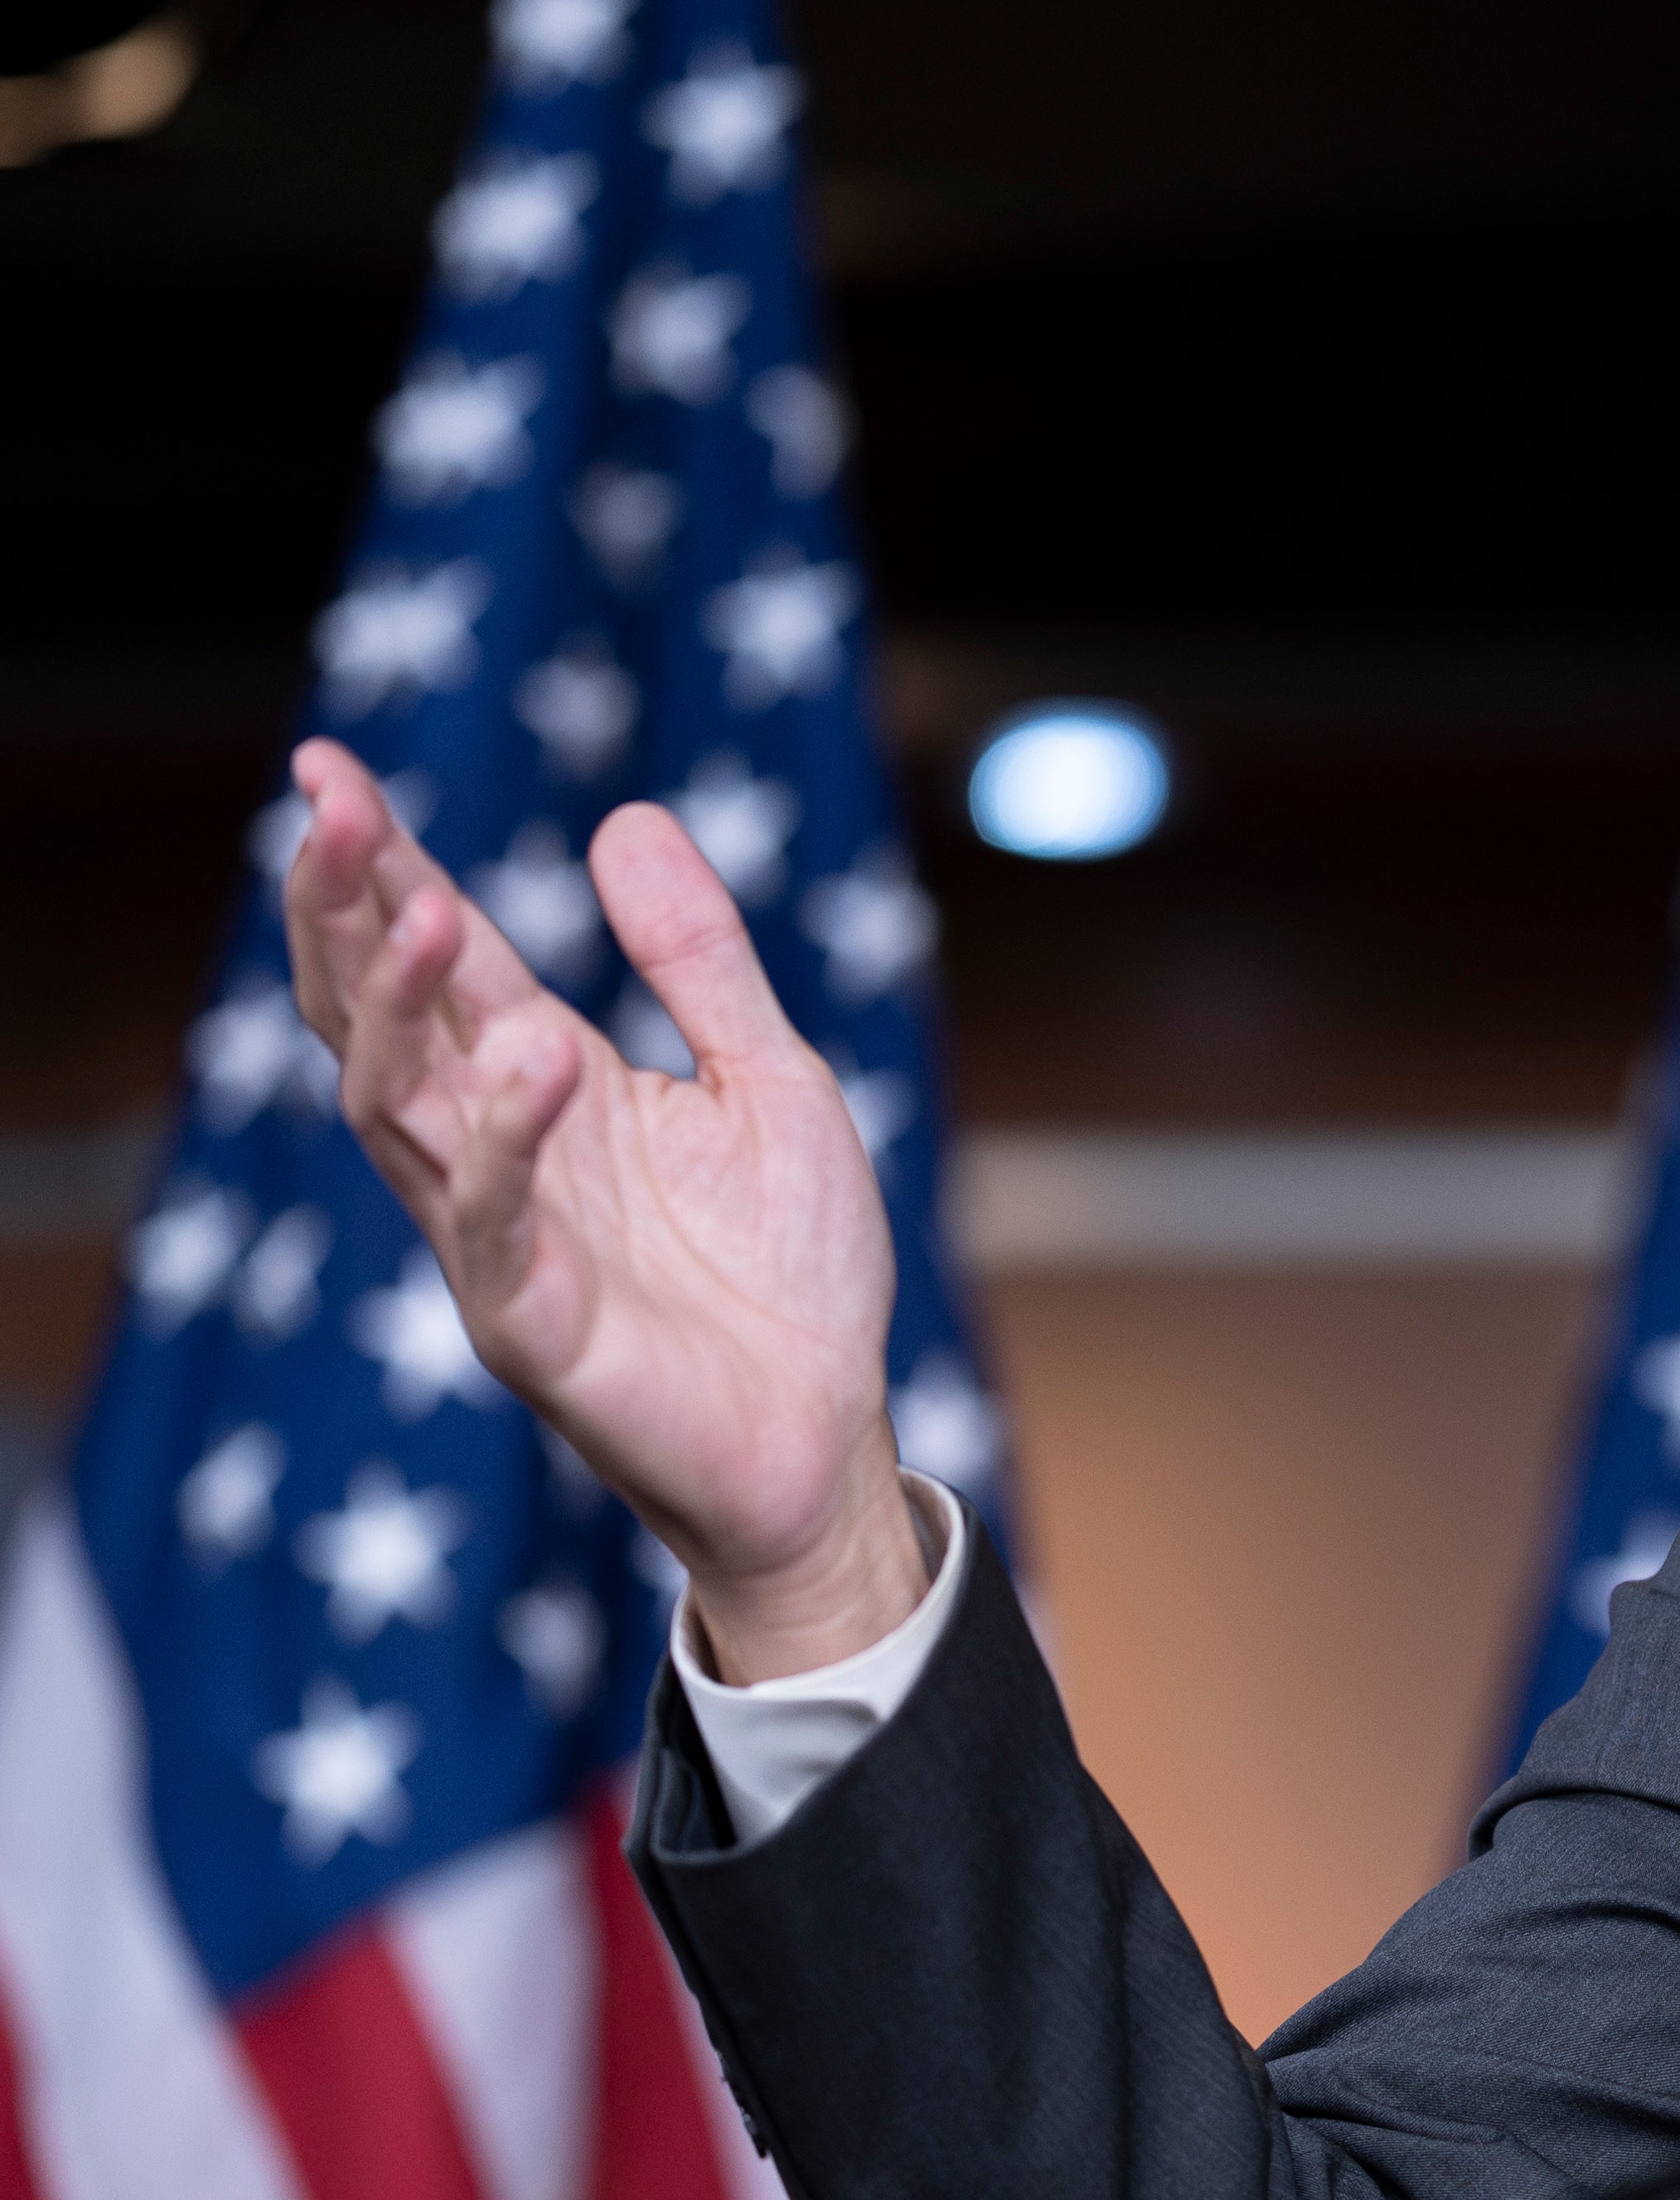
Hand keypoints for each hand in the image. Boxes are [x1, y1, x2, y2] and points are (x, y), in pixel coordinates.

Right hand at [276, 739, 930, 1676]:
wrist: (832, 1431)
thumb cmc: (789, 1267)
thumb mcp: (770, 1079)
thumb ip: (701, 962)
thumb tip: (625, 817)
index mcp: (547, 1083)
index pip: (440, 960)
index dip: (381, 868)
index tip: (327, 768)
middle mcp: (499, 1151)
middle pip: (380, 1016)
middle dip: (346, 914)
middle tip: (327, 808)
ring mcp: (499, 1240)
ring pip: (397, 1109)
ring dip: (402, 1010)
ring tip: (432, 914)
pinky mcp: (532, 1328)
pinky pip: (483, 1230)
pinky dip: (501, 1145)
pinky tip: (531, 1064)